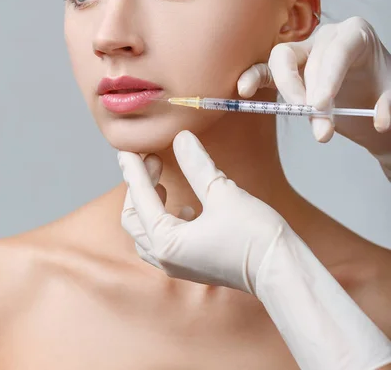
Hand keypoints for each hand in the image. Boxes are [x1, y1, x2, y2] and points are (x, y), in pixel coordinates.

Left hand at [118, 130, 285, 296]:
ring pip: (147, 232)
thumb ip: (197, 165)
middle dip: (139, 186)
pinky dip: (165, 218)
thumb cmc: (254, 235)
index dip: (134, 170)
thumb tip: (181, 138)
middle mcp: (166, 259)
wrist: (282, 271)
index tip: (126, 150)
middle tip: (152, 159)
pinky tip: (185, 206)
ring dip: (149, 203)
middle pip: (135, 218)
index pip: (141, 198)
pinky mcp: (193, 265)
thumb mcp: (222, 192)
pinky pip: (165, 240)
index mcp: (166, 242)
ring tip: (161, 179)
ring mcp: (179, 265)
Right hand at [237, 16, 390, 162]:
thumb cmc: (381, 88)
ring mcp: (305, 51)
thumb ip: (389, 105)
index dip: (327, 78)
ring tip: (297, 113)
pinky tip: (245, 90)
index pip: (337, 51)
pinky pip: (267, 70)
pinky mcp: (289, 69)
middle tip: (321, 129)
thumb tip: (379, 120)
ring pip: (282, 59)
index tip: (321, 107)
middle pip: (310, 60)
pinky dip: (254, 78)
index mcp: (355, 33)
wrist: (372, 98)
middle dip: (312, 96)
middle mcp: (326, 37)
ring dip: (286, 89)